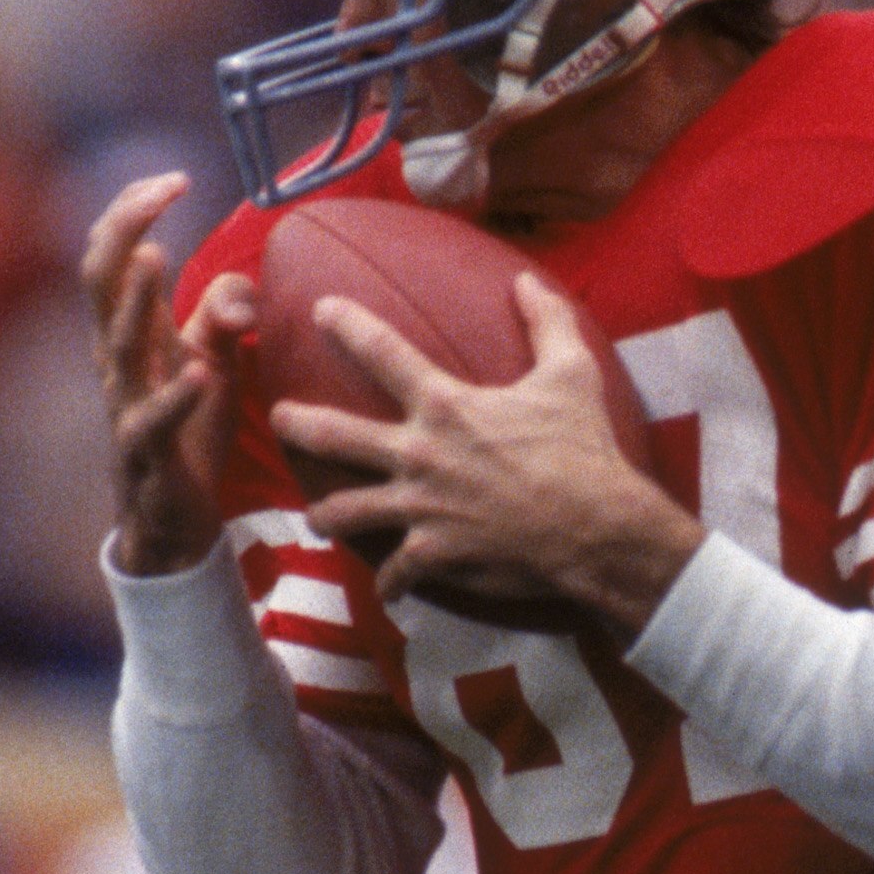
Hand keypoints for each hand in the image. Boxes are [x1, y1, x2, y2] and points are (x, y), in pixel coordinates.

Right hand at [83, 173, 253, 576]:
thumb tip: (241, 285)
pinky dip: (173, 396)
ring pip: (116, 344)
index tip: (175, 177)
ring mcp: (126, 405)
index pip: (117, 254)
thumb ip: (225, 315)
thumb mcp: (215, 361)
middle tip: (160, 190)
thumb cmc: (189, 430)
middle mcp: (118, 360)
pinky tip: (197, 372)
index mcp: (130, 331)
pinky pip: (152, 421)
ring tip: (158, 258)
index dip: (135, 211)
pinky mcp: (147, 453)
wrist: (171, 517)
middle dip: (125, 229)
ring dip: (136, 300)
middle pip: (102, 281)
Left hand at [273, 273, 703, 635]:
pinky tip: (388, 592)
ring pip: (347, 511)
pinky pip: (396, 573)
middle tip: (278, 419)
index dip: (347, 325)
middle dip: (297, 424)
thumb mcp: (573, 375)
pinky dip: (391, 584)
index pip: (382, 353)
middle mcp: (420, 453)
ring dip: (325, 516)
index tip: (320, 309)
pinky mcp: (433, 553)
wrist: (596, 527)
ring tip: (314, 519)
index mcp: (446, 405)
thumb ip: (547, 322)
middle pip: (336, 435)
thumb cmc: (582, 450)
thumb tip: (527, 281)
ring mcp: (420, 506)